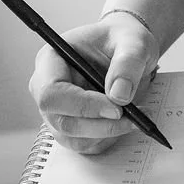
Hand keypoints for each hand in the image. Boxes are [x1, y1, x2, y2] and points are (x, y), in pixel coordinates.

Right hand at [29, 16, 158, 155]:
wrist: (128, 50)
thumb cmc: (123, 39)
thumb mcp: (133, 41)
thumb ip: (128, 62)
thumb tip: (119, 95)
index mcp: (51, 60)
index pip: (52, 93)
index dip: (82, 105)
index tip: (117, 108)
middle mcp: (46, 88)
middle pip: (61, 121)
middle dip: (99, 125)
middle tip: (133, 118)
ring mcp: (57, 111)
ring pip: (73, 138)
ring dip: (107, 134)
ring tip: (136, 116)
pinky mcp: (72, 127)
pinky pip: (85, 144)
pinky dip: (108, 139)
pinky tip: (127, 121)